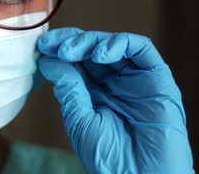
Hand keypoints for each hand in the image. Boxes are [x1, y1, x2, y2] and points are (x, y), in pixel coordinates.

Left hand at [38, 28, 192, 172]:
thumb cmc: (109, 157)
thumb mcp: (80, 118)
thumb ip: (68, 86)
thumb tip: (48, 59)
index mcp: (95, 93)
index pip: (77, 62)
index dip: (59, 50)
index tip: (42, 46)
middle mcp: (115, 83)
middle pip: (92, 49)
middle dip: (70, 42)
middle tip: (52, 45)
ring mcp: (136, 78)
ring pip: (113, 44)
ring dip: (89, 42)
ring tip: (71, 52)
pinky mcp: (157, 76)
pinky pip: (141, 48)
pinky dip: (119, 44)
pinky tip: (99, 54)